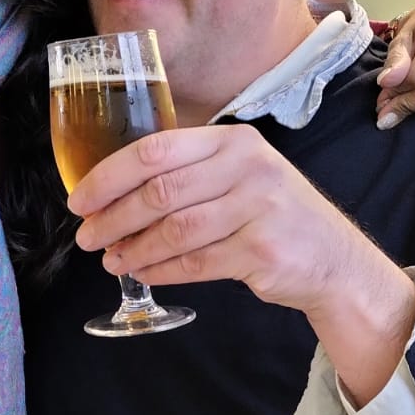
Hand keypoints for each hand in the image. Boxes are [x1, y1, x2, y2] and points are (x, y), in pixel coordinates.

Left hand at [70, 125, 414, 403]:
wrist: (333, 258)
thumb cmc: (273, 215)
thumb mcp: (240, 176)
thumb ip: (189, 174)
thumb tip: (114, 194)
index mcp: (233, 142)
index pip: (156, 150)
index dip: (109, 176)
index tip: (81, 199)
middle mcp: (248, 168)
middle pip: (160, 192)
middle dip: (113, 217)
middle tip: (88, 236)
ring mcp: (257, 210)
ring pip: (174, 231)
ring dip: (133, 249)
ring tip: (111, 260)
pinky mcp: (260, 251)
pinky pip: (195, 263)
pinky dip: (161, 270)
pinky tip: (143, 272)